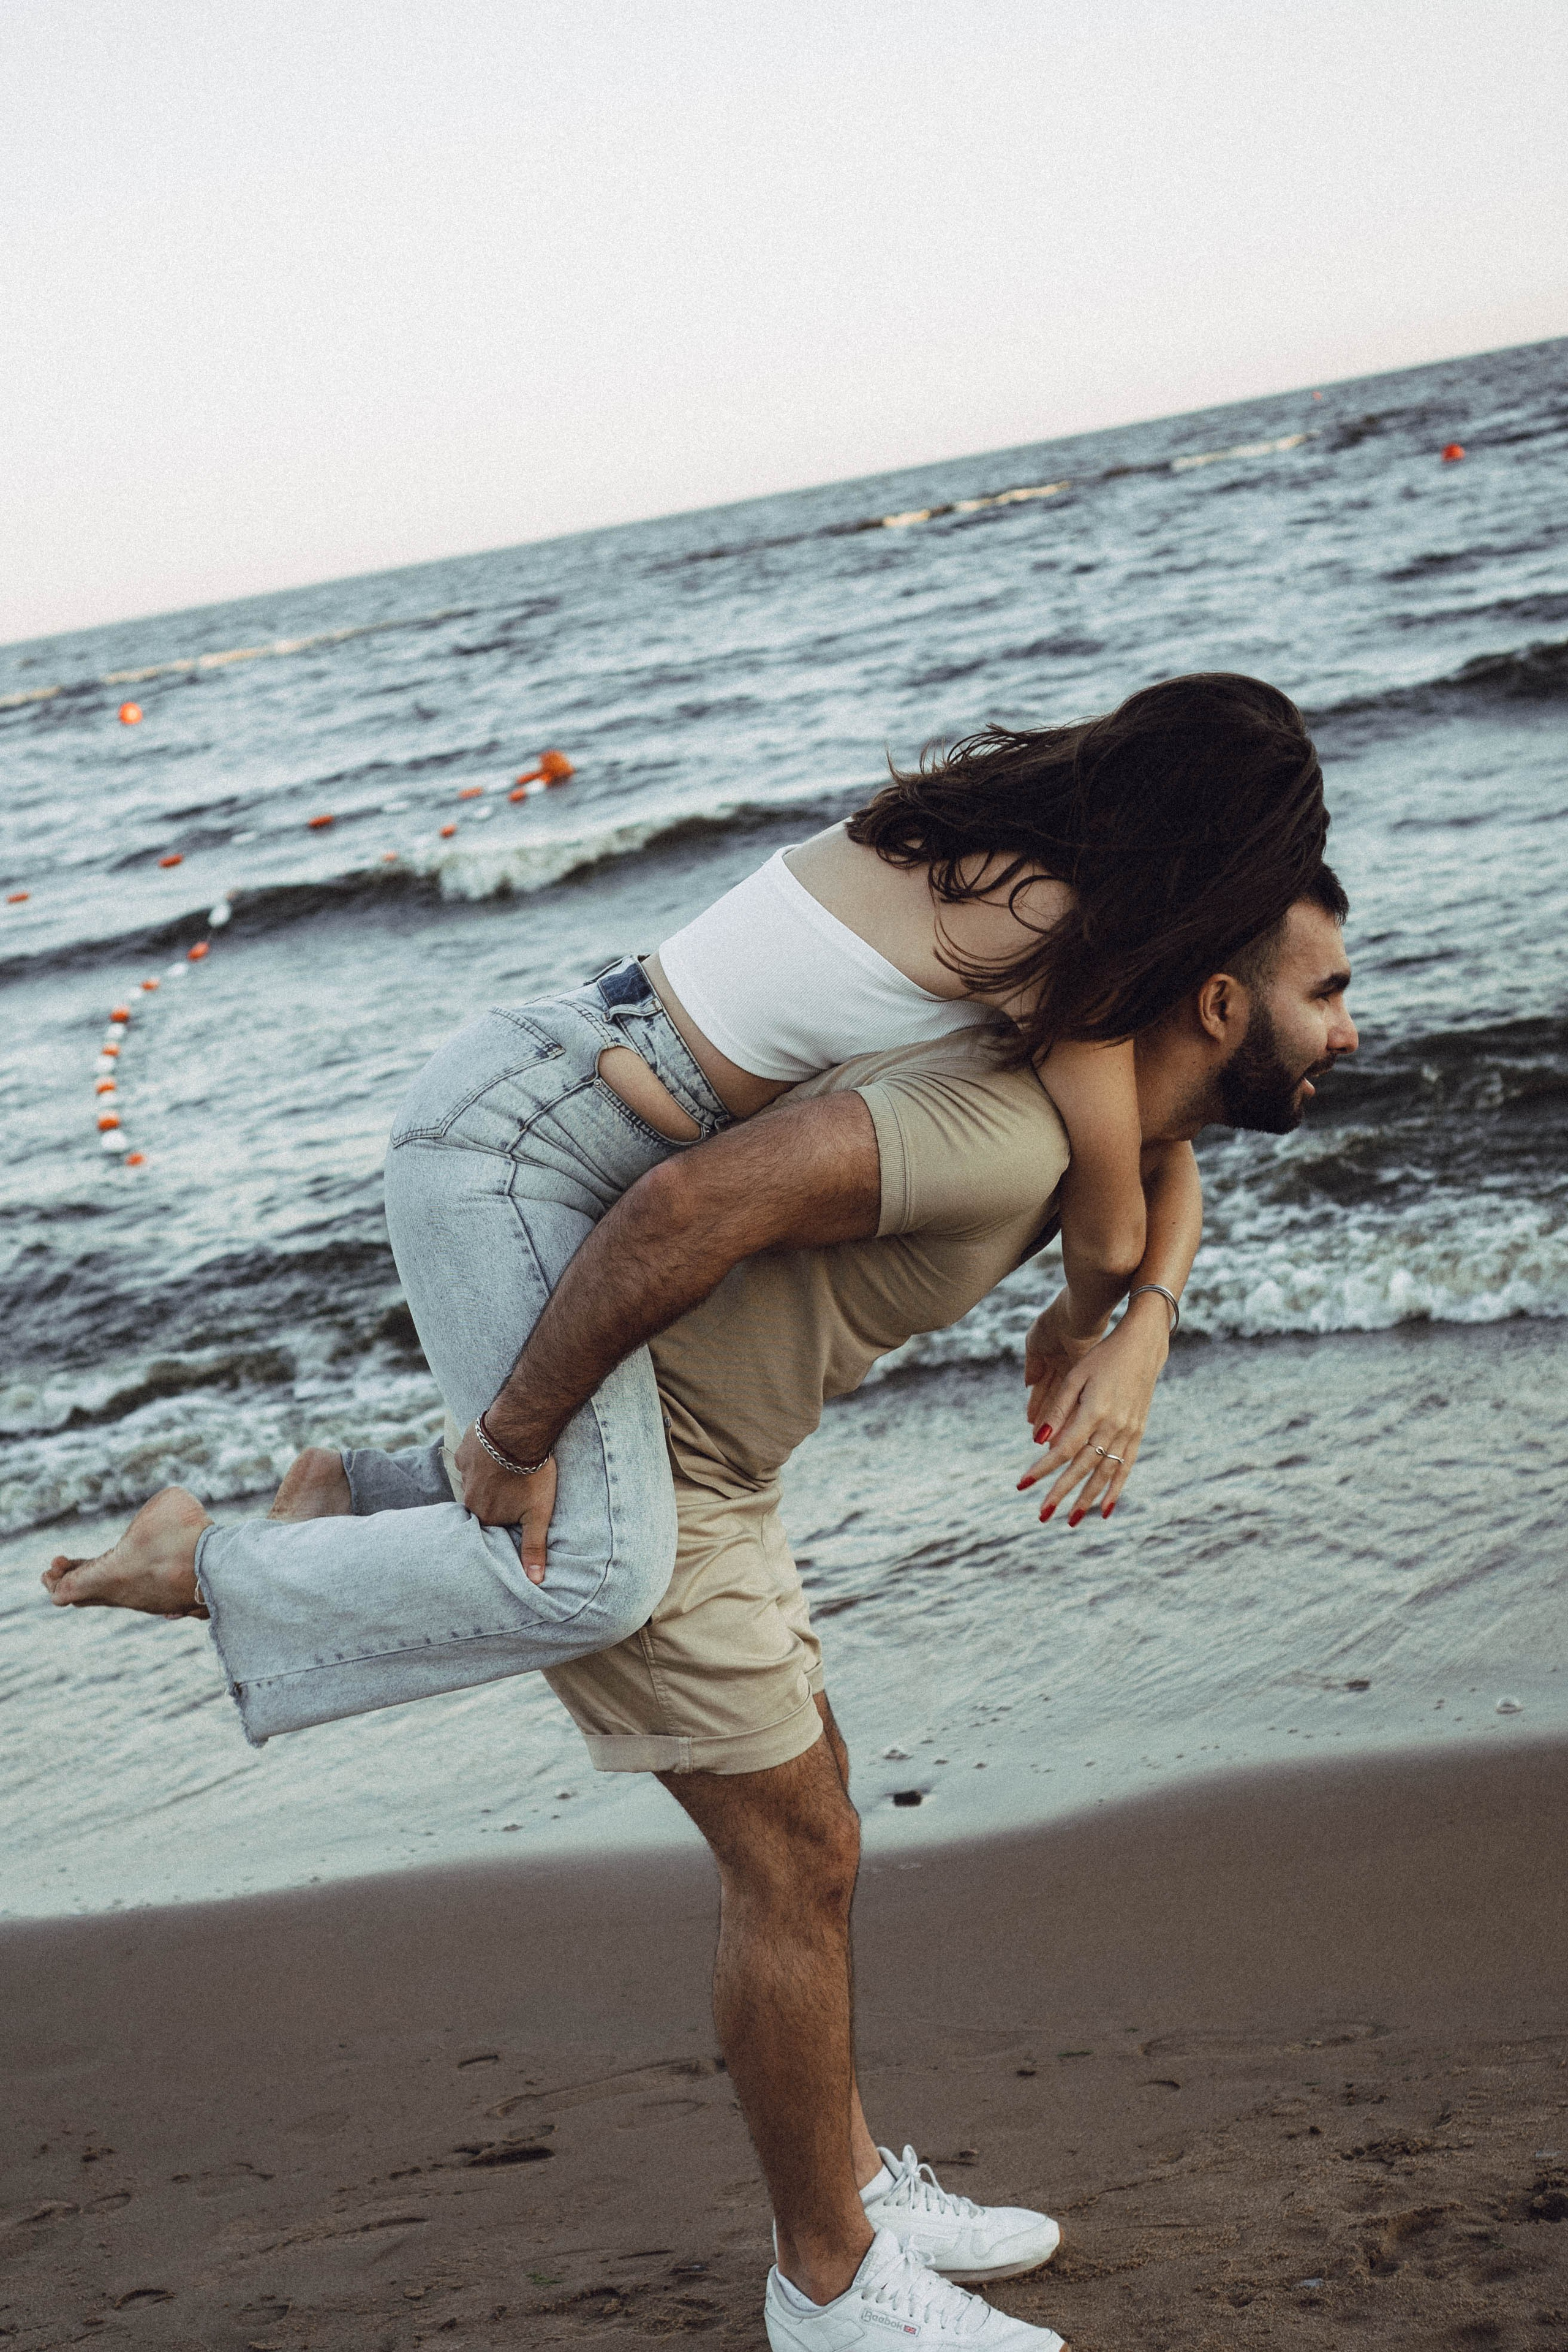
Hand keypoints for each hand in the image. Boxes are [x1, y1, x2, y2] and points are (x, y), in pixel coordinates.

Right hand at [453, 1424, 557, 1585]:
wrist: (520, 1432)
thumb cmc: (532, 1476)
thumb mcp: (538, 1515)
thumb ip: (533, 1547)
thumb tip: (534, 1581)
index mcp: (483, 1515)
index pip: (492, 1524)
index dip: (504, 1517)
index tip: (515, 1510)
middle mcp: (467, 1497)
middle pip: (482, 1503)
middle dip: (496, 1498)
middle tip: (514, 1488)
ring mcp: (464, 1472)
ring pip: (476, 1481)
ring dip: (490, 1478)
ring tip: (508, 1470)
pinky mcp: (464, 1451)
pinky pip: (471, 1459)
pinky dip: (483, 1457)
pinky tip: (498, 1451)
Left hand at [1017, 1293, 1169, 1522]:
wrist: (1143, 1348)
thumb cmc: (1103, 1358)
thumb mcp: (1076, 1375)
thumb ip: (1058, 1408)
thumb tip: (1039, 1440)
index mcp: (1094, 1411)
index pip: (1063, 1449)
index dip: (1042, 1469)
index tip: (1023, 1484)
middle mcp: (1113, 1426)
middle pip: (1082, 1467)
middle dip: (1060, 1493)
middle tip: (1042, 1515)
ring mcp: (1128, 1433)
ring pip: (1104, 1474)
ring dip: (1086, 1500)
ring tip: (1070, 1520)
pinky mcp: (1138, 1434)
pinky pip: (1126, 1469)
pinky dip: (1115, 1491)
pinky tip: (1104, 1511)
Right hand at [1023, 1292, 1106, 1435]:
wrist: (1079, 1310)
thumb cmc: (1056, 1320)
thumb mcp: (1036, 1343)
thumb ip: (1033, 1364)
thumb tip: (1028, 1384)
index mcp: (1059, 1360)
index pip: (1048, 1391)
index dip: (1040, 1407)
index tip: (1033, 1425)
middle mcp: (1072, 1371)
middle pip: (1058, 1402)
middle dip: (1049, 1421)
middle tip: (1041, 1441)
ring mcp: (1082, 1375)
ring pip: (1067, 1405)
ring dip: (1057, 1423)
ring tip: (1049, 1442)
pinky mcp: (1089, 1378)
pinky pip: (1075, 1402)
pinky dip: (1066, 1416)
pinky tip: (1061, 1430)